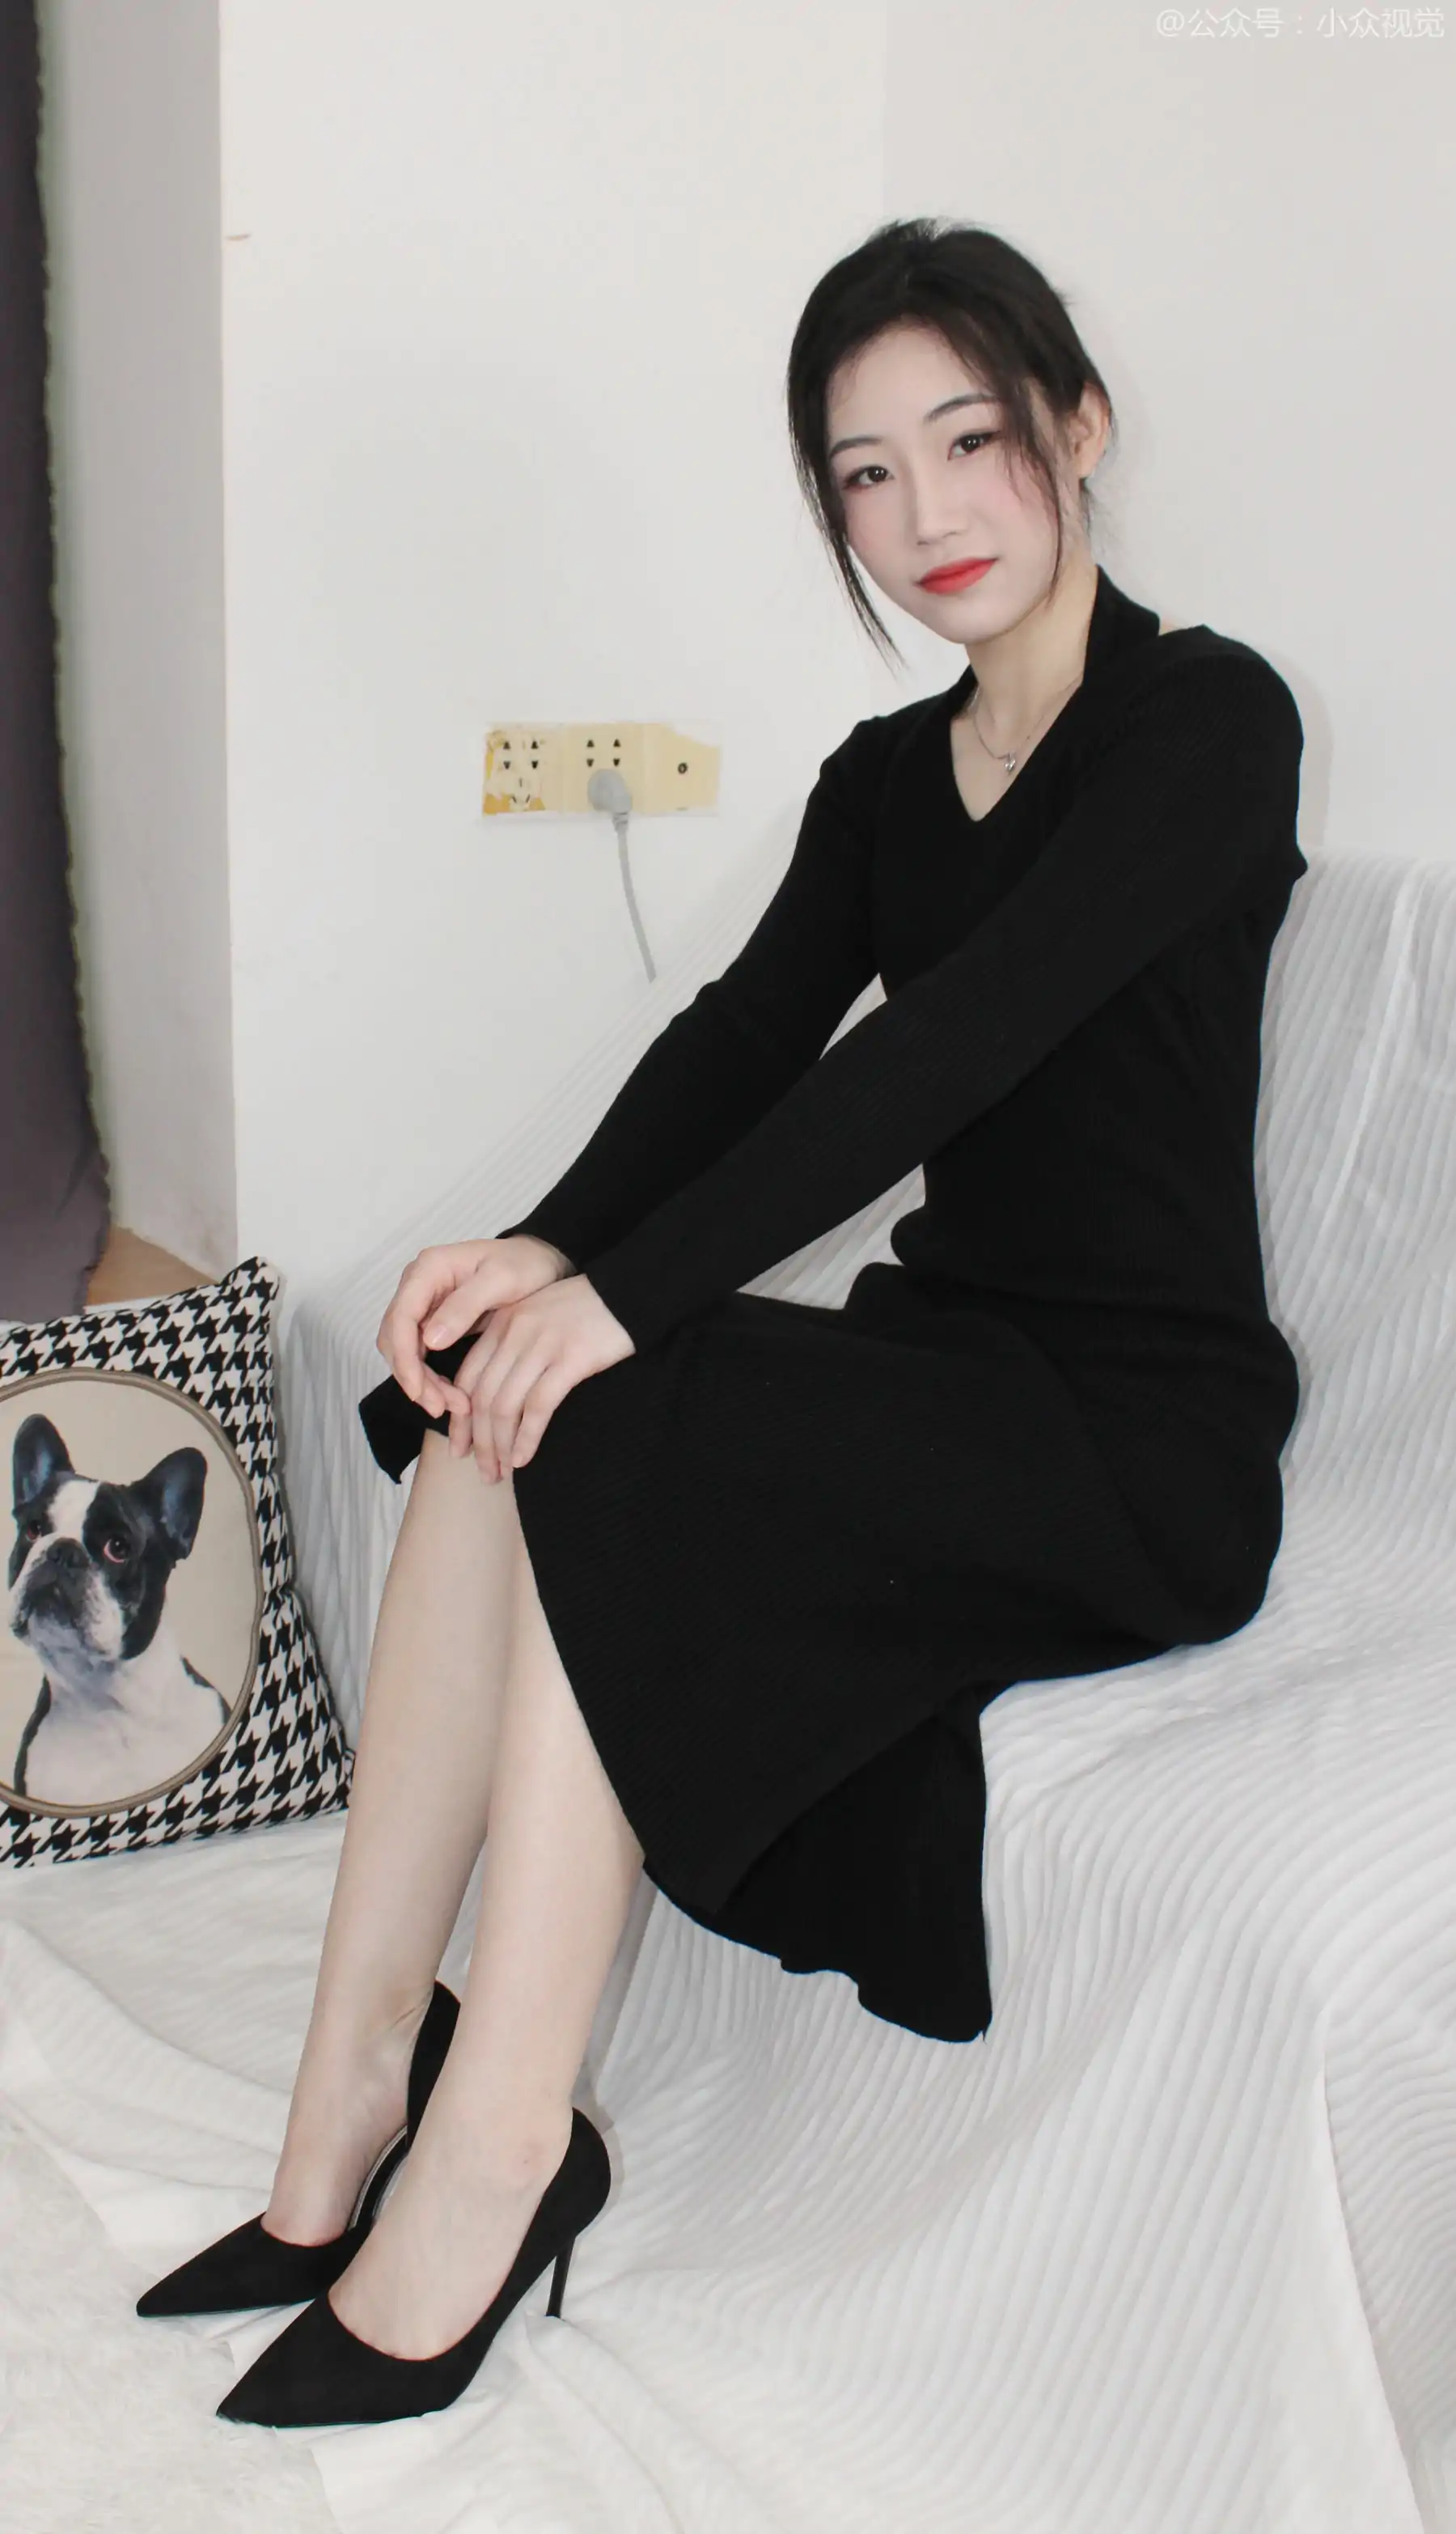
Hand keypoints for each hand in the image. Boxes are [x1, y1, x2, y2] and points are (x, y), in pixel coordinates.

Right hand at [375, 1236, 571, 1420]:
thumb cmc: (524, 1264)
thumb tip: (430, 1341)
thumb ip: (465, 1305)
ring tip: (451, 1406)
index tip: (419, 1390)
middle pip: (395, 1338)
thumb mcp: (501, 1280)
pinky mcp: (431, 1320)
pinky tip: (451, 1396)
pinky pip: (419, 1354)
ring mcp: (422, 1303)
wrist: (538, 1262)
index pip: (400, 1318)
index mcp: (429, 1268)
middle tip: (440, 1407)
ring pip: (404, 1350)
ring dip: (421, 1382)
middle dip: (412, 1376)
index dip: (404, 1358)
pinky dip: (430, 1377)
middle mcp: (417, 1285)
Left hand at [442, 1273, 635, 1481]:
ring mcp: (541, 1345)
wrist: (629, 1291)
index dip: (460, 1420)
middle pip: (481, 1397)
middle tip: (484, 1473)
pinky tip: (523, 1458)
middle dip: (478, 1442)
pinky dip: (526, 1437)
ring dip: (498, 1446)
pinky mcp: (570, 1359)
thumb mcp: (539, 1321)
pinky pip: (538, 1406)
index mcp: (501, 1323)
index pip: (466, 1379)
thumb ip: (514, 1348)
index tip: (461, 1449)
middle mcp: (514, 1333)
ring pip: (505, 1406)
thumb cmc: (586, 1313)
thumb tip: (496, 1400)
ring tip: (501, 1472)